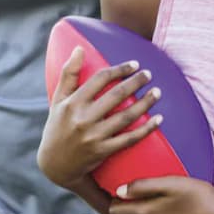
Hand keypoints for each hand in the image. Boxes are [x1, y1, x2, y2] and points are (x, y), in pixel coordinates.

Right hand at [38, 47, 161, 189]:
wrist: (55, 165)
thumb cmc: (57, 127)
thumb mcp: (58, 100)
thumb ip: (68, 74)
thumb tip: (79, 49)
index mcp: (72, 103)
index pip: (99, 79)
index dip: (119, 70)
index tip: (134, 64)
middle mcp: (82, 119)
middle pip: (115, 95)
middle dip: (135, 82)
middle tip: (149, 74)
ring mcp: (93, 136)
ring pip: (125, 116)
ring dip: (145, 103)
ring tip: (157, 92)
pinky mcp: (102, 151)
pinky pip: (129, 139)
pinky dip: (146, 129)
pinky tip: (159, 119)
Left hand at [108, 175, 213, 213]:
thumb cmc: (199, 198)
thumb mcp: (170, 184)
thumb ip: (142, 187)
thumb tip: (118, 191)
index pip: (115, 209)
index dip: (115, 196)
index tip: (121, 184)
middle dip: (126, 205)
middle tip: (138, 188)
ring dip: (141, 213)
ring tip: (155, 197)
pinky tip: (168, 209)